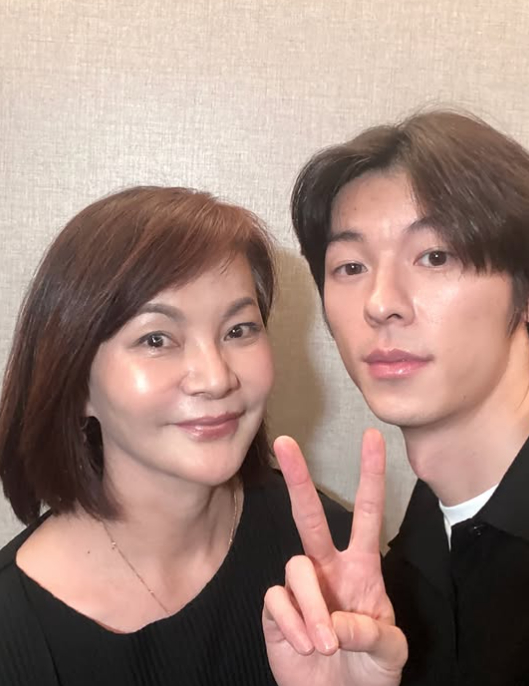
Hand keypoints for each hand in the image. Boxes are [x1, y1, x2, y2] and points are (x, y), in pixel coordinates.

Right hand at [263, 429, 406, 685]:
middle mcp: (327, 568)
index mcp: (361, 568)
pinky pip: (276, 600)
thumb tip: (336, 618)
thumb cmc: (371, 673)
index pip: (367, 513)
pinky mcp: (276, 610)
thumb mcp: (391, 652)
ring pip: (295, 567)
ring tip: (326, 644)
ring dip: (313, 608)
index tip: (372, 439)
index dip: (370, 475)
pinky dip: (293, 624)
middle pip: (310, 515)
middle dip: (299, 478)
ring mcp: (300, 588)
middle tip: (286, 442)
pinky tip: (304, 645)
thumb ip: (373, 632)